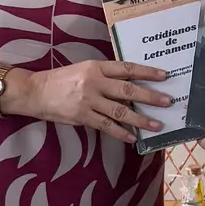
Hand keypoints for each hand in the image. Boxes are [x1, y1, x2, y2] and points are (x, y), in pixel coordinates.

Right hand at [23, 61, 171, 144]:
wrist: (36, 92)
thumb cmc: (62, 80)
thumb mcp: (84, 69)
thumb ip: (105, 76)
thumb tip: (130, 85)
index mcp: (96, 67)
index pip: (126, 68)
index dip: (146, 72)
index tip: (164, 75)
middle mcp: (95, 82)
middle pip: (128, 90)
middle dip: (150, 96)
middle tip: (167, 101)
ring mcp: (89, 100)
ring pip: (120, 111)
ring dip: (140, 119)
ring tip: (156, 125)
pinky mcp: (83, 117)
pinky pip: (106, 126)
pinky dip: (121, 133)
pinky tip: (133, 138)